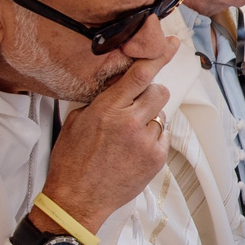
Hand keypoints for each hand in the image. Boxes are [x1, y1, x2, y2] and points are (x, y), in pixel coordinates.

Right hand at [43, 62, 171, 232]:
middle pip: (159, 92)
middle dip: (150, 94)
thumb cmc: (72, 162)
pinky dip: (152, 139)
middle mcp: (130, 123)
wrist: (76, 200)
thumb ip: (101, 101)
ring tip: (128, 137)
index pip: (140, 74)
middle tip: (136, 106)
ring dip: (148, 120)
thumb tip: (119, 88)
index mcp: (108, 109)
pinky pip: (163, 137)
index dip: (159, 55)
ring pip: (161, 116)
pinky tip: (133, 150)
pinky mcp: (155, 159)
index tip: (172, 44)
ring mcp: (146, 142)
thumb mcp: (76, 122)